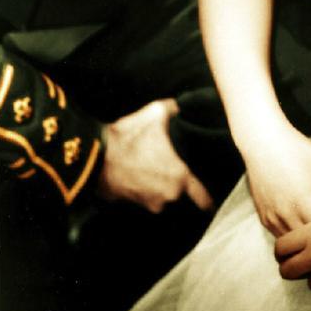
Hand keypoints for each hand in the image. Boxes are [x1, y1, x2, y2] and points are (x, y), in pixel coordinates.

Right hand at [97, 99, 212, 212]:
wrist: (95, 156)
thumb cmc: (129, 137)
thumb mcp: (157, 113)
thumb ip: (176, 110)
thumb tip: (183, 105)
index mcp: (180, 177)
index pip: (203, 196)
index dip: (210, 199)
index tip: (214, 201)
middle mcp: (167, 195)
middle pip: (182, 191)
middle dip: (180, 182)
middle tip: (174, 165)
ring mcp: (149, 203)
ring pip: (163, 194)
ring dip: (161, 185)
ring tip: (154, 166)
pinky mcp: (132, 204)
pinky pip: (147, 196)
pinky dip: (147, 187)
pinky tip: (142, 171)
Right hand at [242, 122, 310, 236]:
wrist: (262, 141)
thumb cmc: (297, 150)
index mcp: (304, 203)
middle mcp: (286, 216)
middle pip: (309, 244)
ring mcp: (272, 219)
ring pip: (294, 244)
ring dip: (307, 241)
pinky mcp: (263, 218)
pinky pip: (281, 236)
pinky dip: (294, 235)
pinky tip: (304, 222)